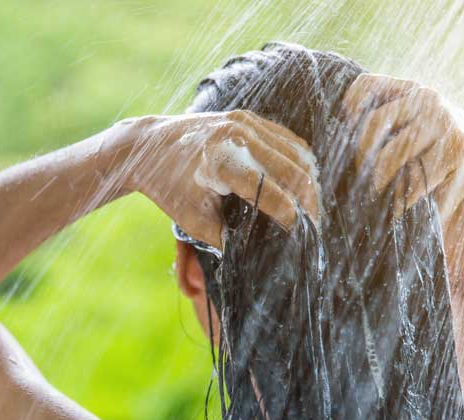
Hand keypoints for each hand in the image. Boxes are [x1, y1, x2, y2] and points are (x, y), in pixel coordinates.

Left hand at [116, 110, 318, 248]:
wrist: (149, 145)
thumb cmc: (169, 186)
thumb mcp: (192, 221)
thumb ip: (224, 239)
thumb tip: (254, 256)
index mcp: (220, 163)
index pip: (269, 191)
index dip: (290, 215)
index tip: (300, 234)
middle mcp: (236, 137)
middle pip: (292, 170)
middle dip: (309, 201)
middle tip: (314, 226)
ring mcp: (245, 122)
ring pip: (296, 152)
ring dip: (309, 181)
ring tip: (312, 207)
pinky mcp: (248, 118)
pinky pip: (288, 139)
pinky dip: (300, 161)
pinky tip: (303, 183)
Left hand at [342, 73, 463, 277]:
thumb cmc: (430, 152)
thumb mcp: (408, 128)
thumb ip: (381, 122)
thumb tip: (334, 135)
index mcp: (410, 90)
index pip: (365, 87)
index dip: (348, 111)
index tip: (346, 136)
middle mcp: (426, 99)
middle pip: (372, 125)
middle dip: (361, 158)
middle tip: (362, 180)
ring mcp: (443, 123)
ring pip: (390, 155)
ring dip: (378, 182)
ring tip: (377, 196)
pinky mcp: (455, 152)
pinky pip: (413, 181)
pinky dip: (400, 201)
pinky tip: (397, 209)